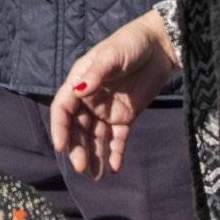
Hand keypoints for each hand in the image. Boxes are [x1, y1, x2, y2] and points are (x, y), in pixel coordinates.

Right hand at [48, 13, 180, 179]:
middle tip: (82, 167)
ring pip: (96, 137)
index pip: (63, 109)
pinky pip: (118, 139)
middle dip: (78, 148)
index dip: (60, 128)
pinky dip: (115, 153)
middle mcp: (89, 100)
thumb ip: (96, 74)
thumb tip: (78, 91)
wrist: (159, 46)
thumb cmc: (130, 43)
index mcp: (80, 83)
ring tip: (95, 176)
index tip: (61, 146)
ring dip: (94, 155)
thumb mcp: (111, 55)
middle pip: (78, 128)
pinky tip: (114, 168)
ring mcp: (107, 110)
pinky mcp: (126, 117)